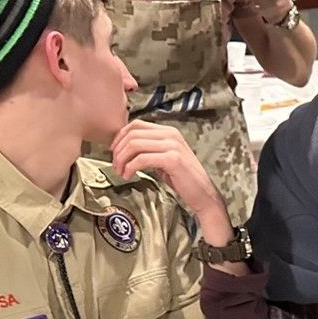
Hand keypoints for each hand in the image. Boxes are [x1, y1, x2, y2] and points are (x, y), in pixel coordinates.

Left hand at [111, 120, 228, 223]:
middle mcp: (171, 134)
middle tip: (115, 165)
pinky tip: (129, 175)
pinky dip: (130, 167)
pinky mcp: (172, 159)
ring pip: (134, 145)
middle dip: (118, 151)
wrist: (203, 194)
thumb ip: (149, 149)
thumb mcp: (164, 158)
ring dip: (122, 160)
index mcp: (168, 131)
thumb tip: (125, 148)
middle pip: (132, 134)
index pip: (136, 125)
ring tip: (121, 172)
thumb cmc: (183, 179)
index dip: (120, 137)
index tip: (114, 151)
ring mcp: (172, 146)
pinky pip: (141, 159)